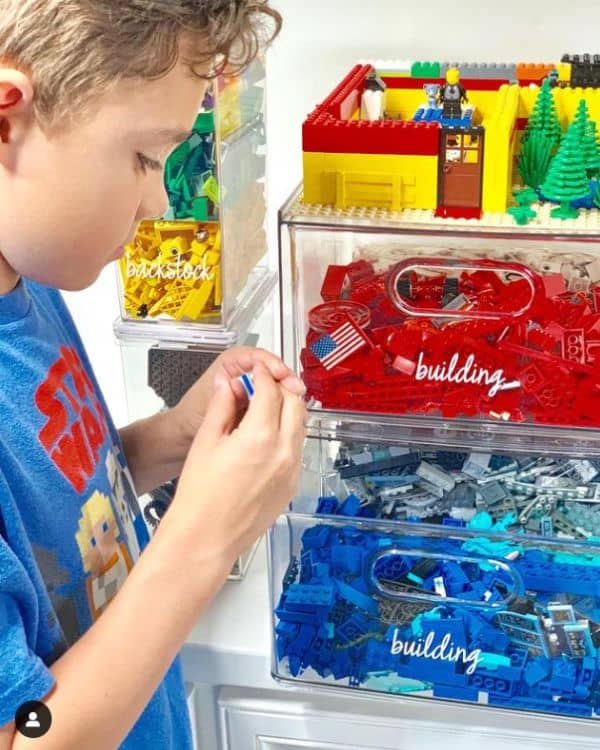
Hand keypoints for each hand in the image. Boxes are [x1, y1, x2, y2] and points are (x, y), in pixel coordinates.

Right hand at [170, 362, 306, 567]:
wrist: (206, 537)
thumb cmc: (200, 496)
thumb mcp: (206, 441)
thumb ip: (221, 406)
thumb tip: (228, 384)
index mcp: (260, 437)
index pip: (270, 391)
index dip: (261, 375)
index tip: (254, 371)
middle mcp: (283, 452)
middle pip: (294, 404)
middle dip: (279, 389)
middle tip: (262, 385)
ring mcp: (292, 470)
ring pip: (300, 426)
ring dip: (287, 410)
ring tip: (264, 409)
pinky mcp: (292, 485)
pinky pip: (297, 449)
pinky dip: (288, 434)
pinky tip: (267, 436)